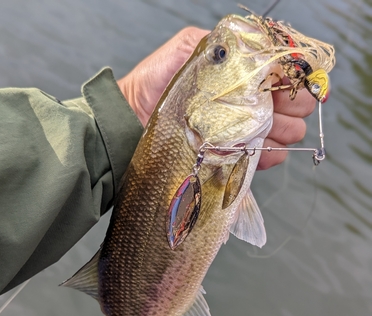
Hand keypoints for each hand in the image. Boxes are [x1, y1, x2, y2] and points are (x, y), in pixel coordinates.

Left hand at [117, 28, 316, 169]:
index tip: (297, 83)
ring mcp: (237, 131)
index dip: (293, 78)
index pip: (277, 76)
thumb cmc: (155, 82)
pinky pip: (260, 158)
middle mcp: (241, 104)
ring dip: (287, 131)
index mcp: (238, 78)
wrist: (132, 119)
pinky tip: (273, 151)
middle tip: (294, 109)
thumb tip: (259, 44)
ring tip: (283, 131)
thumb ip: (221, 45)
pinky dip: (271, 156)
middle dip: (295, 105)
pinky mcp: (229, 155)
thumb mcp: (187, 51)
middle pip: (286, 104)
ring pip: (280, 132)